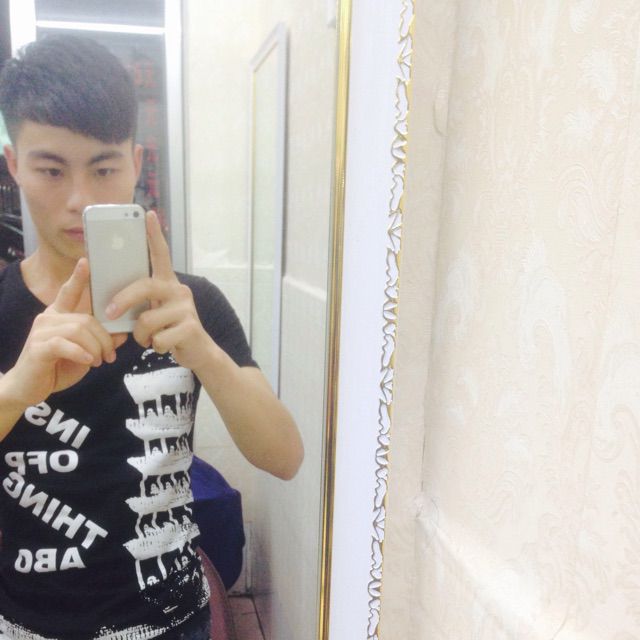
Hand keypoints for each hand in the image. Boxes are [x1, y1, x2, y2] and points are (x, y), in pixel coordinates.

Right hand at [2, 259, 126, 408]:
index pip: (69, 292)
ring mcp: (40, 331)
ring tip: (98, 362)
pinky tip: (87, 362)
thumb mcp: (86, 353)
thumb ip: (102, 341)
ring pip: (78, 330)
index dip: (78, 277)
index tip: (86, 261)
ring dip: (95, 348)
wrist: (28, 388)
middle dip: (104, 339)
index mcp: (59, 315)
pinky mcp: (38, 347)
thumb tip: (122, 334)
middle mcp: (48, 318)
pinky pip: (64, 344)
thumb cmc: (58, 367)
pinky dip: (80, 353)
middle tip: (110, 356)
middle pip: (86, 319)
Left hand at [106, 211, 216, 371]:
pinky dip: (154, 346)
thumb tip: (109, 302)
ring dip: (141, 336)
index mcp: (168, 283)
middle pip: (145, 287)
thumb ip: (139, 302)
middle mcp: (179, 290)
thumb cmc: (168, 329)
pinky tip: (164, 345)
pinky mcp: (190, 328)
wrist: (198, 352)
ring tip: (149, 338)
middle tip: (110, 313)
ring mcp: (186, 308)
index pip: (161, 254)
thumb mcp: (153, 311)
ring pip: (147, 320)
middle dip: (123, 300)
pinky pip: (157, 338)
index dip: (154, 235)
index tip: (147, 214)